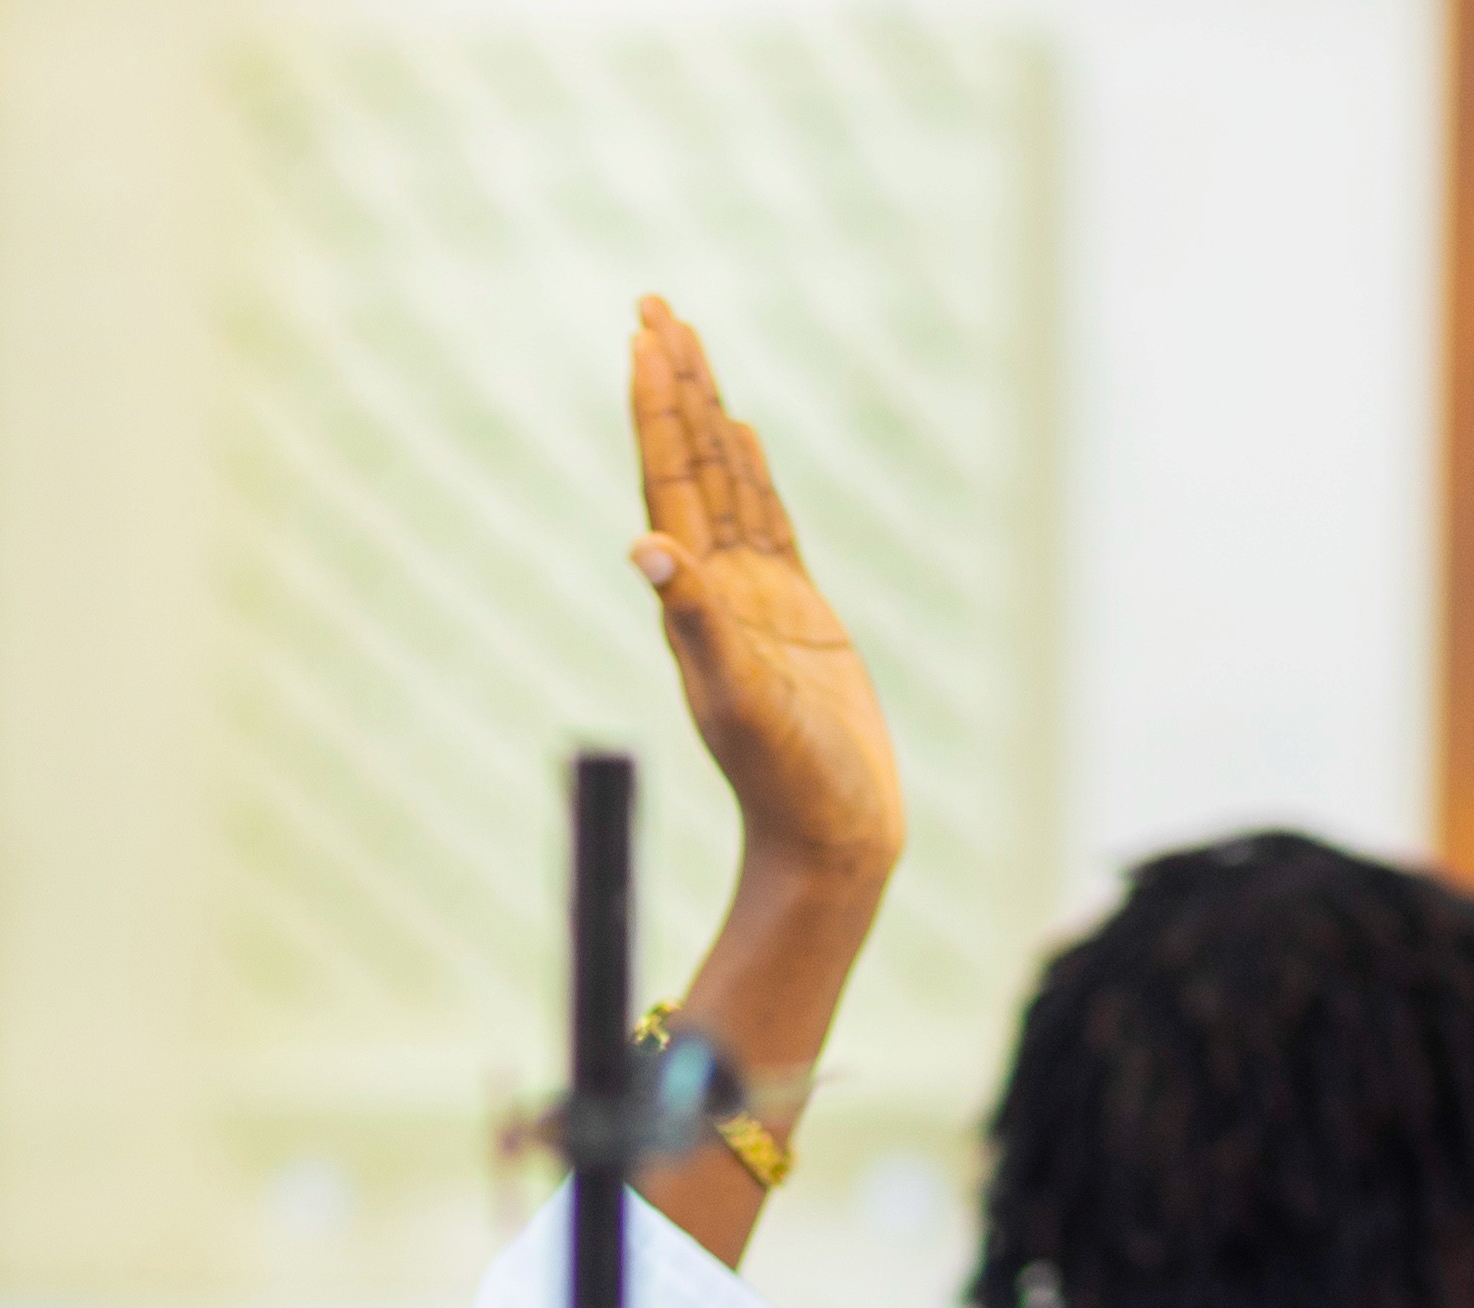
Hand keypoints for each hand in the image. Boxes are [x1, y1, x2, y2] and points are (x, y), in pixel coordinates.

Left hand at [629, 298, 900, 911]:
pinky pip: (768, 520)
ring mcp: (757, 596)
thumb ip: (696, 622)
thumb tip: (644, 549)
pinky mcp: (797, 612)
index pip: (669, 478)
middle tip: (653, 304)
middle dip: (672, 383)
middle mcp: (717, 586)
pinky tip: (740, 434)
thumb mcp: (738, 699)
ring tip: (687, 348)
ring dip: (704, 413)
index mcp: (696, 596)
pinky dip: (750, 471)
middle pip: (689, 461)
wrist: (830, 836)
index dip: (655, 404)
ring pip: (726, 480)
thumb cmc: (787, 779)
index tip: (643, 332)